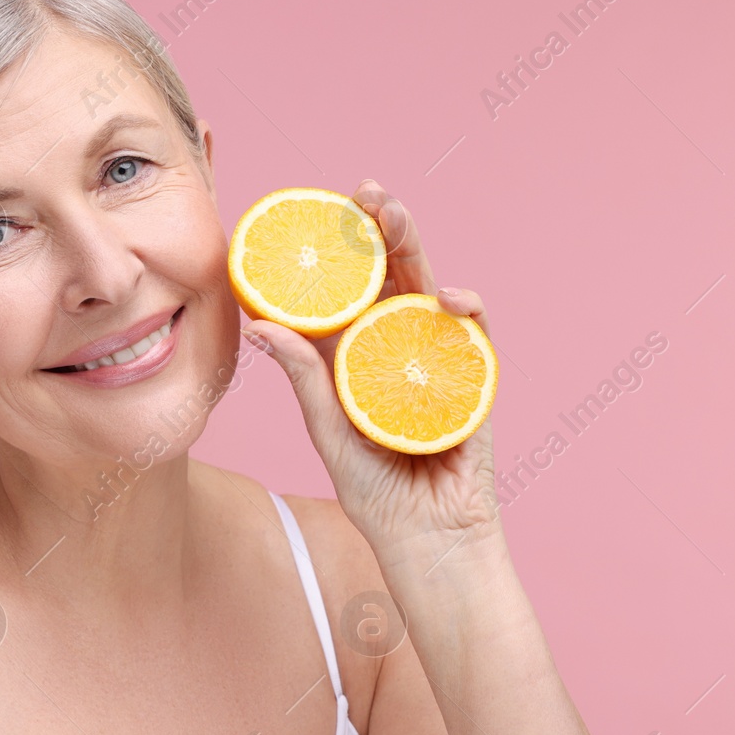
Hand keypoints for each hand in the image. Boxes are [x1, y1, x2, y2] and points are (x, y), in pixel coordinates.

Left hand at [242, 180, 503, 556]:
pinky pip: (475, 336)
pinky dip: (466, 311)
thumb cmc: (378, 496)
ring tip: (395, 215)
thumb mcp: (328, 432)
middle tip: (366, 191)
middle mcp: (404, 349)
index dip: (344, 249)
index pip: (356, 289)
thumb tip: (259, 322)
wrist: (428, 543)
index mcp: (366, 355)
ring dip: (417, 248)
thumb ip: (305, 377)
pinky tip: (449, 295)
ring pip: (432, 290)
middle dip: (384, 228)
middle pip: (397, 276)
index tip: (319, 210)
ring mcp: (442, 361)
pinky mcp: (476, 382)